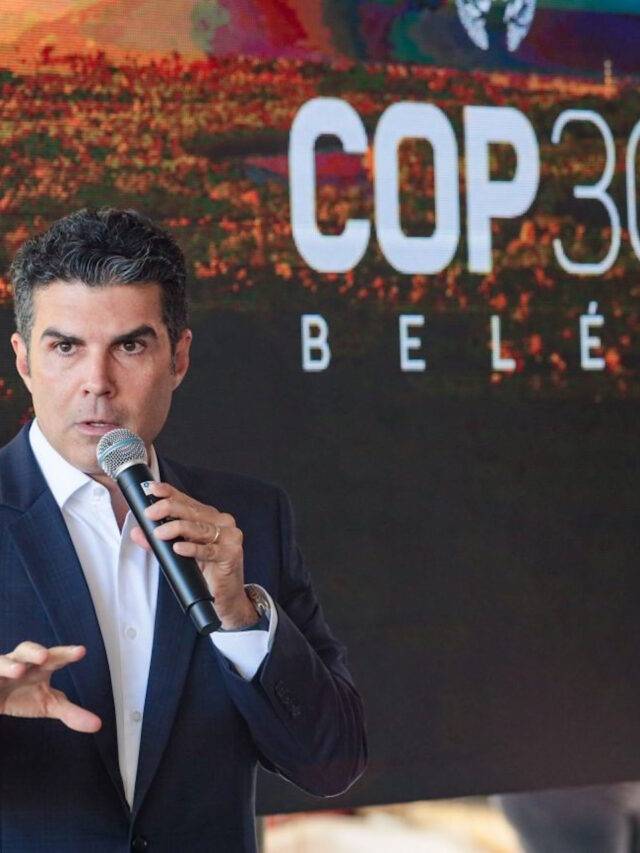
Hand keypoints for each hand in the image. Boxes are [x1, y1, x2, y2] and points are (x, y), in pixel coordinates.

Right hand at [0, 642, 101, 732]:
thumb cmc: (23, 694)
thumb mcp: (48, 704)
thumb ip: (72, 713)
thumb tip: (98, 725)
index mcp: (40, 666)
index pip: (56, 657)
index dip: (67, 653)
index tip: (81, 651)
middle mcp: (20, 662)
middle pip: (27, 651)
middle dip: (35, 651)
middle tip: (44, 656)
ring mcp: (1, 669)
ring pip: (2, 661)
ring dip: (9, 664)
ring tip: (18, 672)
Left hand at [130, 482, 258, 629]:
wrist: (226, 597)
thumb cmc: (205, 571)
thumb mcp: (179, 552)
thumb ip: (159, 541)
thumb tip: (138, 532)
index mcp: (210, 517)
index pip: (187, 500)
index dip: (170, 493)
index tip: (153, 489)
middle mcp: (221, 522)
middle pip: (193, 511)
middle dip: (169, 509)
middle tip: (150, 513)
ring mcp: (229, 537)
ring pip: (200, 528)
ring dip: (177, 528)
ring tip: (159, 532)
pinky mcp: (231, 554)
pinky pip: (208, 550)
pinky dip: (192, 549)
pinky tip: (179, 547)